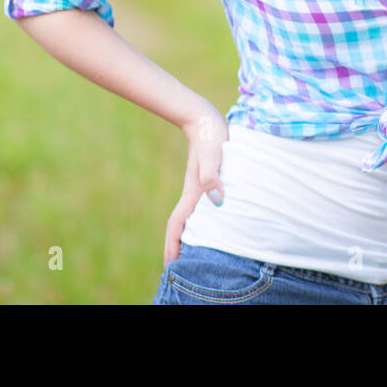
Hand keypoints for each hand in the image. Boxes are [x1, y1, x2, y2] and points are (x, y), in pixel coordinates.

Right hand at [164, 102, 229, 263]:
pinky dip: (198, 221)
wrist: (203, 118)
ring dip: (186, 235)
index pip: (178, 223)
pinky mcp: (206, 180)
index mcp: (193, 191)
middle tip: (175, 267)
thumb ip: (212, 175)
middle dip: (176, 246)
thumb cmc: (210, 135)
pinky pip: (199, 208)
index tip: (171, 264)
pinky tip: (208, 224)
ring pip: (189, 217)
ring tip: (189, 252)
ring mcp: (198, 187)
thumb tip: (216, 200)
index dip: (173, 244)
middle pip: (180, 224)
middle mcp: (193, 192)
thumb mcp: (213, 154)